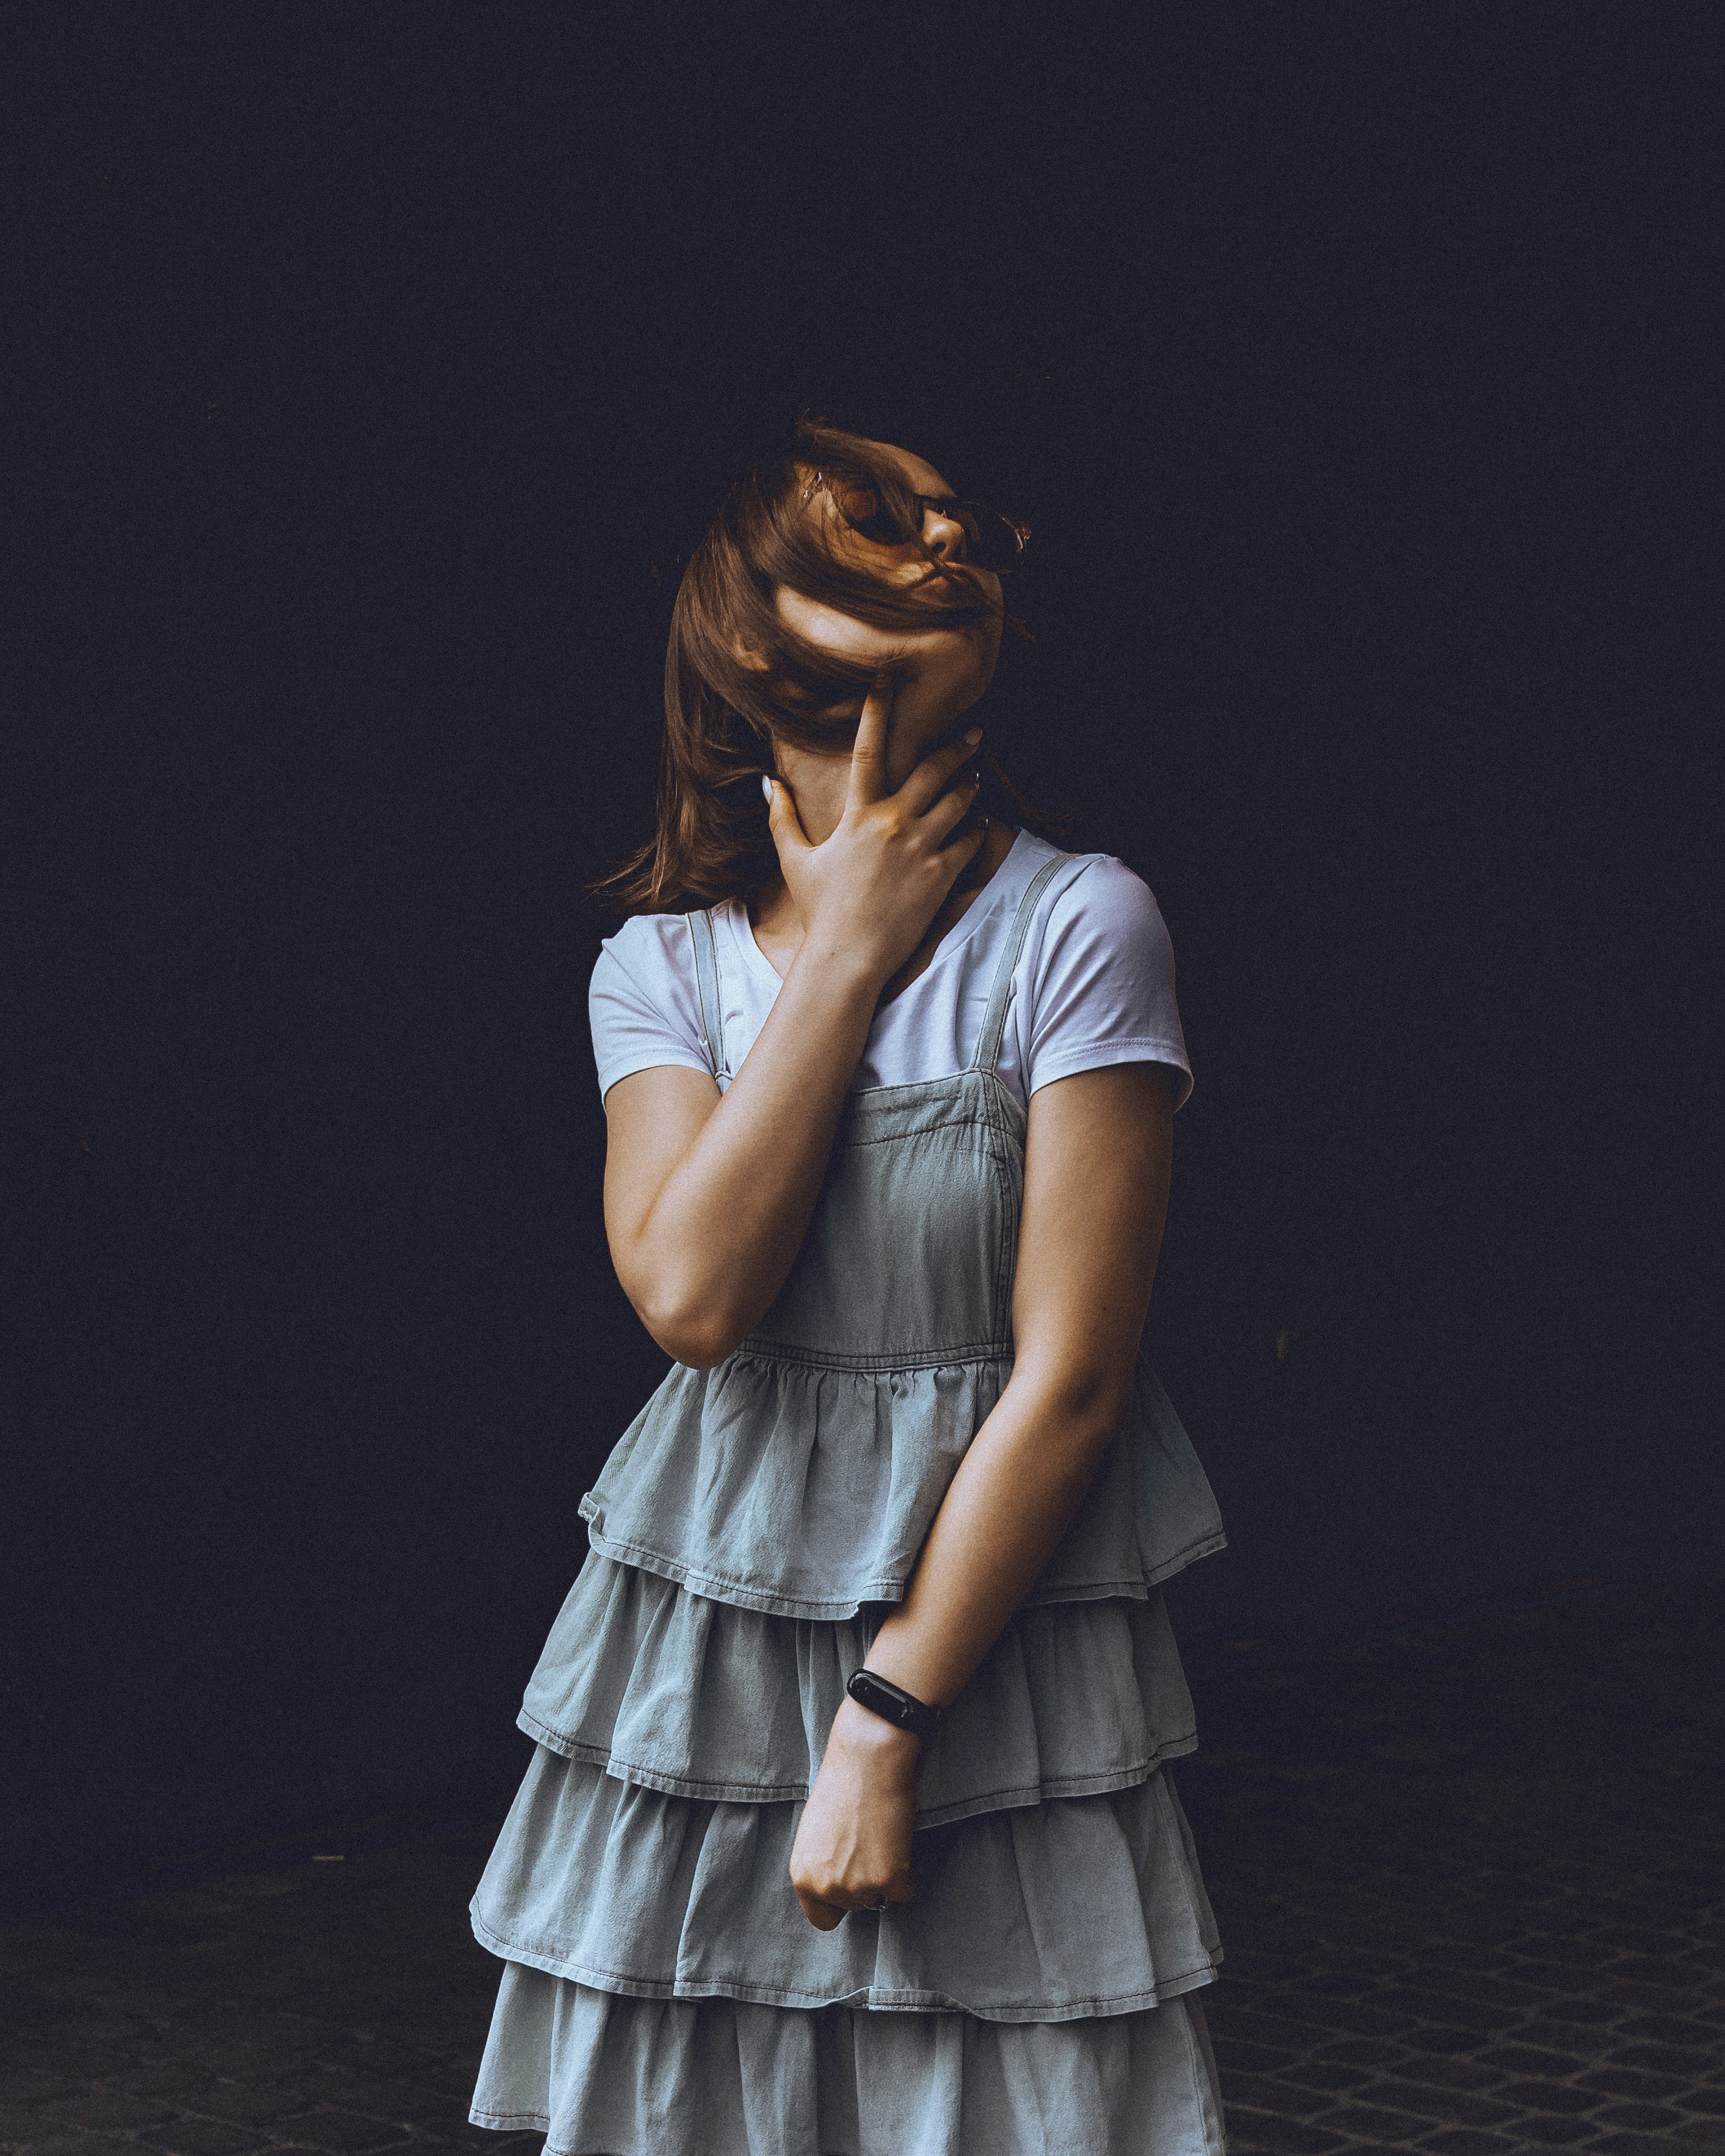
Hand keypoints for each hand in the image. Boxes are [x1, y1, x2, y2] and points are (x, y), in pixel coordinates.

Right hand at [764, 677, 987, 990]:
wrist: (848, 957)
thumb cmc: (820, 910)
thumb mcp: (795, 860)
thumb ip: (781, 818)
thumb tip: (767, 783)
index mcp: (858, 815)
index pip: (868, 749)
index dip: (877, 710)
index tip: (888, 680)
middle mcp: (894, 824)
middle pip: (934, 770)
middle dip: (959, 747)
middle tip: (975, 733)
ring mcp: (922, 849)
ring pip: (960, 801)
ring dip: (970, 786)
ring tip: (975, 781)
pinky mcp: (943, 875)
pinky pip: (972, 840)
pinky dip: (978, 829)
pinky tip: (979, 825)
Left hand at [788, 1696, 919, 1930]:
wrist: (867, 1758)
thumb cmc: (841, 1786)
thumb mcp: (815, 1834)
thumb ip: (821, 1866)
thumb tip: (837, 1886)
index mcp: (802, 1876)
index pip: (821, 1918)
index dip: (839, 1903)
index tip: (850, 1883)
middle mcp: (826, 1887)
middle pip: (855, 1907)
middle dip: (865, 1882)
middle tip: (869, 1844)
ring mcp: (858, 1886)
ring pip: (881, 1898)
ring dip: (887, 1876)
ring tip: (881, 1837)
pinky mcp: (889, 1878)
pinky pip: (905, 1892)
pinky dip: (908, 1874)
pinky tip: (899, 1842)